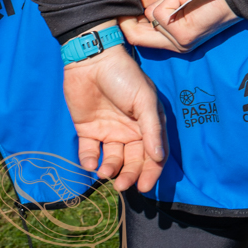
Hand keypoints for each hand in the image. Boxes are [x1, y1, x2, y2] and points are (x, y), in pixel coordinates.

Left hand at [61, 38, 165, 190]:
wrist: (92, 60)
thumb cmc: (125, 77)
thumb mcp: (144, 100)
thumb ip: (152, 130)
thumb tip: (159, 158)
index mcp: (148, 124)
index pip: (153, 154)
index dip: (151, 172)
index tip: (144, 187)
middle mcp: (130, 131)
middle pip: (132, 161)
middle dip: (129, 175)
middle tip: (122, 186)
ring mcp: (109, 132)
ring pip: (112, 160)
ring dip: (110, 170)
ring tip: (105, 172)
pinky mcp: (88, 130)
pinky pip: (90, 152)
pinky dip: (90, 161)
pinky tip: (91, 164)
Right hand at [117, 0, 237, 53]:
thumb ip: (157, 0)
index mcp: (171, 37)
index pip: (137, 35)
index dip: (126, 17)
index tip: (125, 0)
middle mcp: (173, 44)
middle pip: (134, 34)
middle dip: (129, 14)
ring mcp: (177, 42)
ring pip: (150, 14)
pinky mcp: (182, 35)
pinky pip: (162, 11)